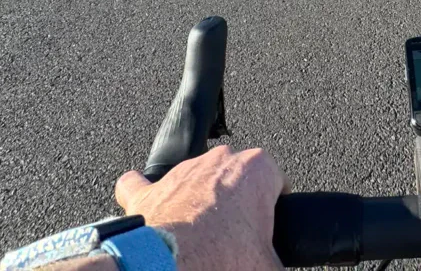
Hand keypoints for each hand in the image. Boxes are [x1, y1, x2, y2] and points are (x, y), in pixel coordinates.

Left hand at [115, 145, 288, 270]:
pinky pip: (144, 185)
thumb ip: (277, 261)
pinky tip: (156, 216)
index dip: (275, 207)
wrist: (169, 266)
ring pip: (196, 179)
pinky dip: (150, 198)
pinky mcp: (150, 188)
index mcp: (257, 169)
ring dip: (200, 201)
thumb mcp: (267, 264)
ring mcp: (183, 170)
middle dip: (238, 201)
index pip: (277, 181)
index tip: (269, 228)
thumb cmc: (221, 258)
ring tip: (201, 238)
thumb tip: (275, 267)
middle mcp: (221, 159)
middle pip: (237, 177)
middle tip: (238, 236)